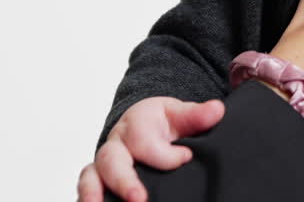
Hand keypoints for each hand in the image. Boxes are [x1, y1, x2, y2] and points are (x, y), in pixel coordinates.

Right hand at [77, 96, 223, 201]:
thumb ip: (197, 115)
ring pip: (91, 177)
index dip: (165, 154)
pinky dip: (89, 198)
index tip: (186, 156)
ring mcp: (103, 164)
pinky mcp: (96, 180)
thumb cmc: (160, 122)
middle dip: (124, 182)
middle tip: (140, 199)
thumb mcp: (179, 114)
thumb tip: (216, 110)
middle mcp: (115, 145)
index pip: (144, 141)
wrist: (139, 125)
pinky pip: (88, 189)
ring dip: (93, 194)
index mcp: (135, 124)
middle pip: (112, 161)